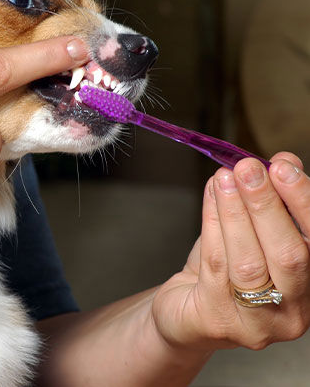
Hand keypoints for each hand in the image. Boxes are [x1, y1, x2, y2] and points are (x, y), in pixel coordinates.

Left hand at [153, 152, 309, 351]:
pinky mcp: (217, 320)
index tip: (283, 167)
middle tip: (249, 168)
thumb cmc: (225, 271)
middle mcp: (294, 311)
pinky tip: (210, 197)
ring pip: (248, 262)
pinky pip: (215, 266)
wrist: (186, 311)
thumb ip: (275, 203)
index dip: (303, 202)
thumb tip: (284, 162)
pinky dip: (212, 224)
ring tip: (224, 178)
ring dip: (235, 212)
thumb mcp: (255, 234)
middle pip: (288, 256)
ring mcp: (257, 323)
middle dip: (267, 206)